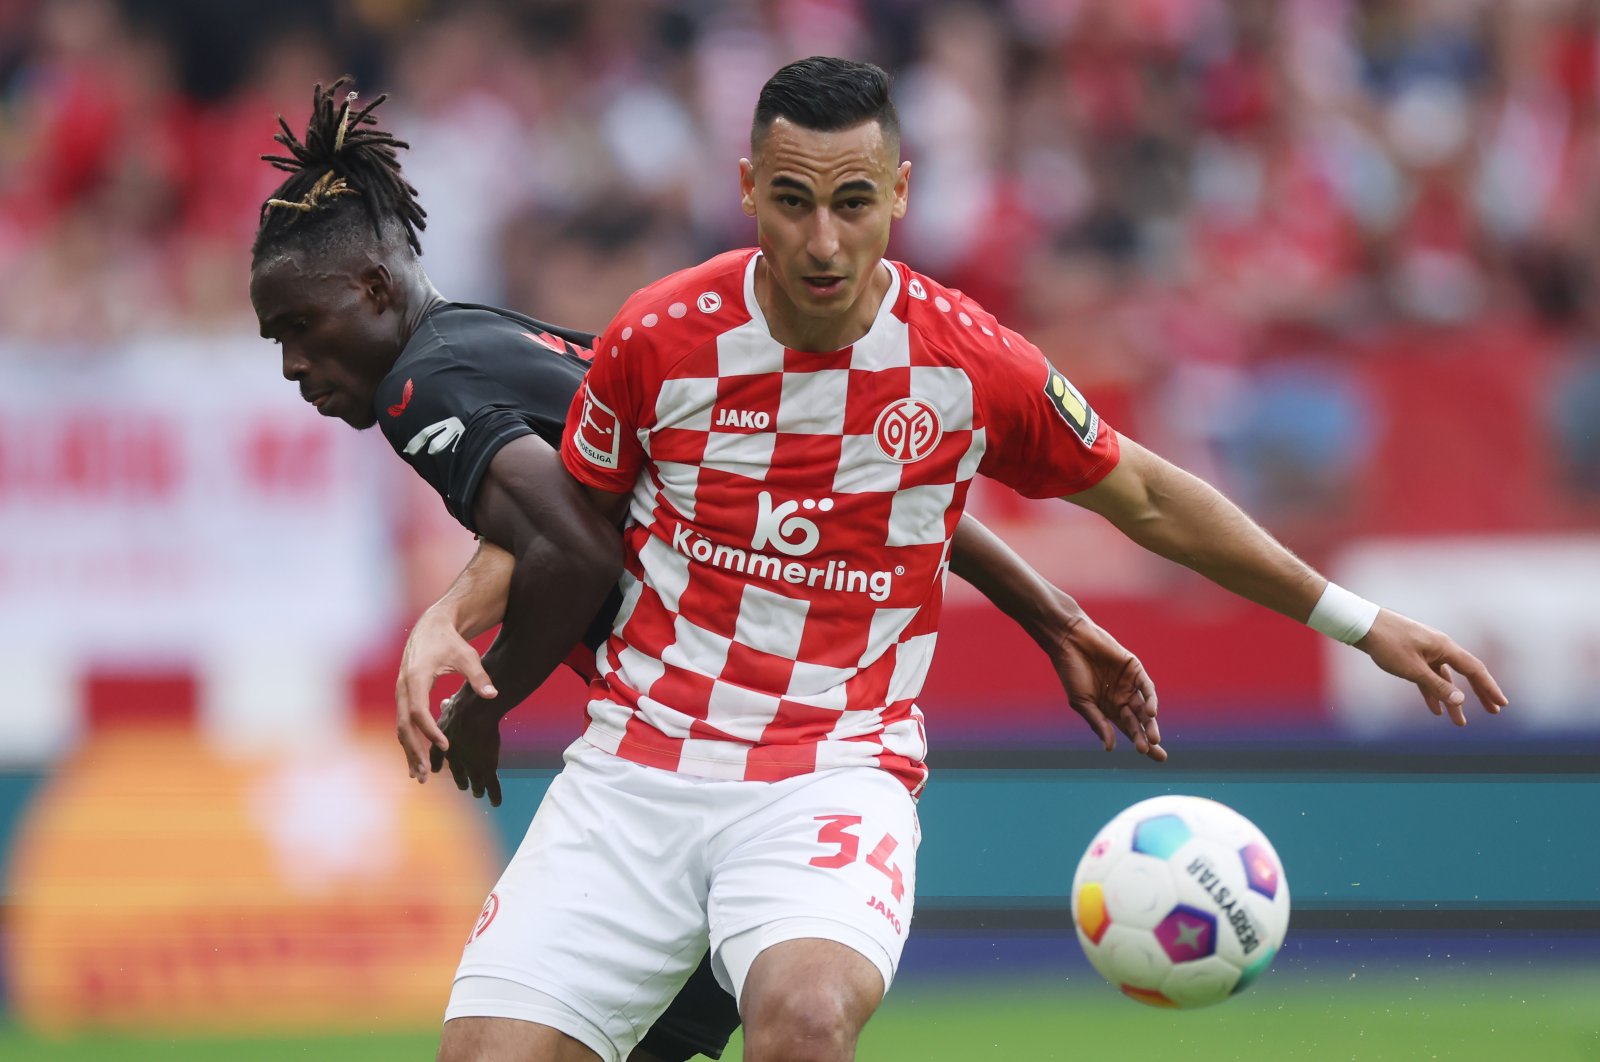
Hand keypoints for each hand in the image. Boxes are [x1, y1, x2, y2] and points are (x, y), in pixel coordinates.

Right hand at [396, 607, 497, 781]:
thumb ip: (478, 676)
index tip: (445, 747)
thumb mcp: (467, 655)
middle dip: (413, 751)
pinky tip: (417, 759)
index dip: (430, 731)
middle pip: (403, 725)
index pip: (418, 711)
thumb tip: (492, 695)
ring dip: (409, 751)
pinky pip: (403, 723)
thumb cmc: (450, 641)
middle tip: (425, 775)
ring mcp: (400, 692)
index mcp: (416, 678)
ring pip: (400, 727)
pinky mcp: (403, 695)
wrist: (432, 626)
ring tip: (420, 776)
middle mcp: (403, 687)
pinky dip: (409, 741)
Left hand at [430, 691, 504, 805]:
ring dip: (477, 788)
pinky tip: (496, 803)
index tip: (437, 770)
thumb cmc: (463, 703)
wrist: (472, 712)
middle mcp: (455, 756)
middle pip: (457, 772)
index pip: (437, 755)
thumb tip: (446, 702)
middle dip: (460, 779)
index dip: (438, 763)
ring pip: (475, 781)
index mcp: (443, 742)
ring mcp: (471, 764)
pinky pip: (491, 785)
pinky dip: (493, 795)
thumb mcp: (452, 704)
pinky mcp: (485, 767)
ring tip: (478, 794)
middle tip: (462, 786)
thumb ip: (449, 707)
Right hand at [1047, 608, 1163, 761]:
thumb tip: (1110, 747)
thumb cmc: (1071, 672)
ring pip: (1145, 707)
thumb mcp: (1082, 702)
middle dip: (1148, 737)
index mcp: (1109, 709)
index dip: (1140, 742)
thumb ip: (1098, 722)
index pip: (1129, 730)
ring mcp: (1129, 683)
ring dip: (1150, 723)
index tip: (1149, 756)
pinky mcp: (1134, 668)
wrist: (1070, 641)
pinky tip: (1150, 712)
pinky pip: (1146, 686)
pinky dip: (1151, 699)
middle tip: (1156, 753)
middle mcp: (1122, 698)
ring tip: (1153, 738)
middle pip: (1140, 722)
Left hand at [1356, 610, 1506, 724]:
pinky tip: (1435, 709)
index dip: (1489, 688)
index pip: (1474, 670)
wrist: (1362, 624)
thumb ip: (1436, 685)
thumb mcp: (1412, 669)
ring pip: (1445, 679)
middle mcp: (1439, 648)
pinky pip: (1428, 676)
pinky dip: (1432, 692)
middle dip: (1479, 694)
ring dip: (1452, 699)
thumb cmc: (1387, 643)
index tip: (1501, 704)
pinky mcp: (1412, 655)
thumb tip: (1460, 700)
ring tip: (1459, 722)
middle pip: (1465, 674)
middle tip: (1493, 712)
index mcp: (1445, 647)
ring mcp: (1426, 651)